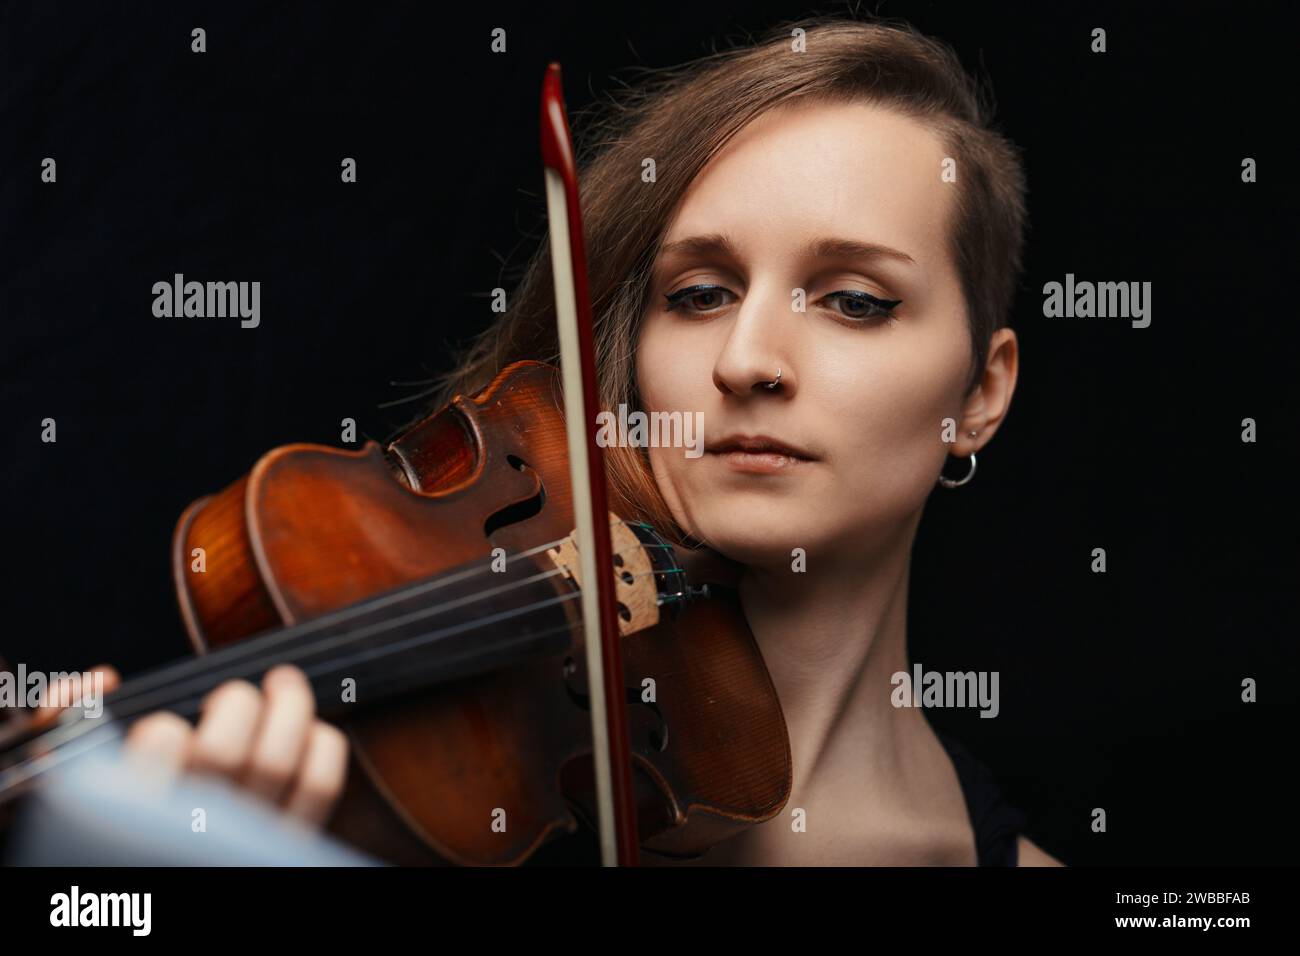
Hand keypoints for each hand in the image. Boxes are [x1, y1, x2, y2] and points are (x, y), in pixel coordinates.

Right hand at [34, 663, 348, 827]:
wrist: (164, 868)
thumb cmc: (119, 825)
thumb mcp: (77, 782)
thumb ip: (68, 725)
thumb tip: (101, 680)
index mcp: (132, 816)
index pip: (153, 762)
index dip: (162, 730)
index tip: (164, 726)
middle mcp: (192, 831)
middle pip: (221, 754)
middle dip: (234, 704)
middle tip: (236, 692)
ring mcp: (245, 839)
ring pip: (275, 762)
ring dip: (287, 708)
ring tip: (283, 683)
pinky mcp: (288, 843)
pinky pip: (318, 785)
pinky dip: (322, 745)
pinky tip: (311, 729)